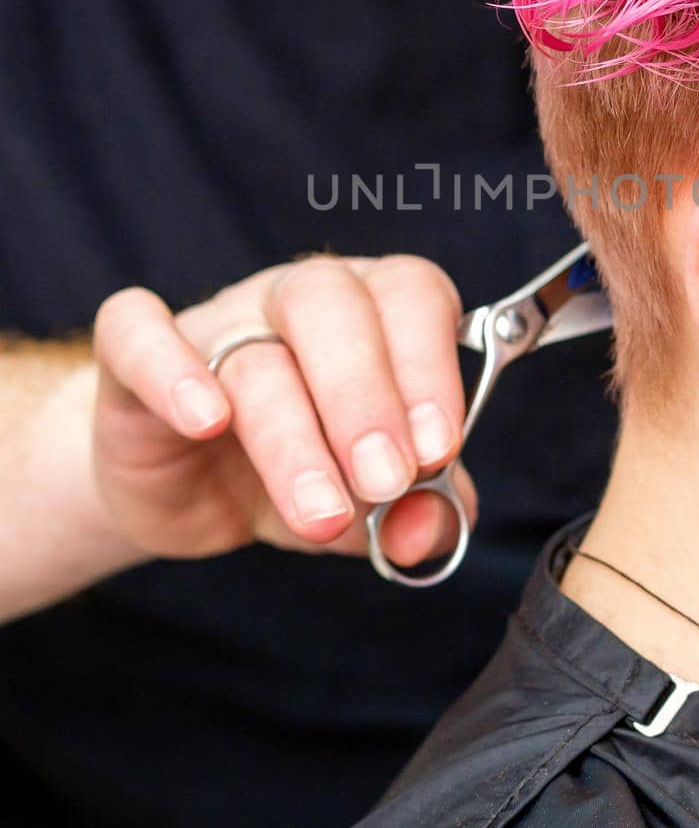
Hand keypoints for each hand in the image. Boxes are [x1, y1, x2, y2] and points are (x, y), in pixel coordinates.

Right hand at [91, 255, 475, 566]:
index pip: (411, 296)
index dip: (429, 368)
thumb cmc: (294, 476)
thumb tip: (427, 531)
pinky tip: (205, 422)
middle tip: (386, 481)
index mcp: (372, 310)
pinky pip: (137, 332)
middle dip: (366, 398)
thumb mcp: (365, 505)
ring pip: (253, 356)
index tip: (437, 450)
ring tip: (322, 514)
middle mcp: (296, 298)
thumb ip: (415, 513)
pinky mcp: (131, 354)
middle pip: (331, 304)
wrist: (182, 496)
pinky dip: (170, 371)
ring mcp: (214, 319)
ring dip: (293, 439)